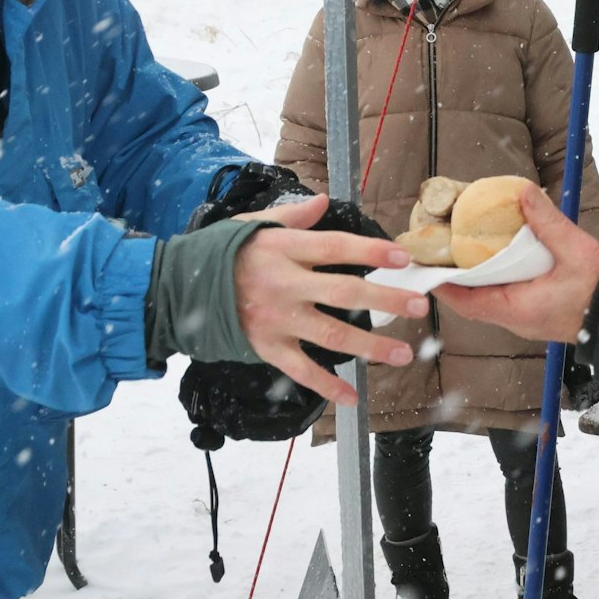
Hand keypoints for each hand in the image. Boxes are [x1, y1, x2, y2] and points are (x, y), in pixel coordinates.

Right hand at [232, 195, 430, 406]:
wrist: (180, 288)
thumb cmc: (223, 253)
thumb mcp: (254, 226)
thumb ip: (292, 217)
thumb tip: (323, 201)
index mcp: (285, 250)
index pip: (336, 247)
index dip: (371, 251)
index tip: (403, 257)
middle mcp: (285, 285)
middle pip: (343, 291)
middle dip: (384, 299)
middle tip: (418, 306)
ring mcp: (277, 319)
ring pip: (330, 334)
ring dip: (369, 345)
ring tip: (402, 353)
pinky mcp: (266, 347)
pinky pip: (300, 371)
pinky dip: (326, 386)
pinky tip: (352, 397)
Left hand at [432, 182, 598, 343]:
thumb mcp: (574, 250)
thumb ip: (546, 221)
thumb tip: (523, 192)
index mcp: (518, 310)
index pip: (467, 303)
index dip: (445, 285)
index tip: (428, 265)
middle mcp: (518, 320)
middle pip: (475, 300)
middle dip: (458, 276)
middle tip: (445, 247)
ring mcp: (529, 319)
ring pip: (491, 299)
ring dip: (478, 277)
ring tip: (466, 248)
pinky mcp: (539, 314)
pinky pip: (508, 298)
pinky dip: (498, 279)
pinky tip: (499, 257)